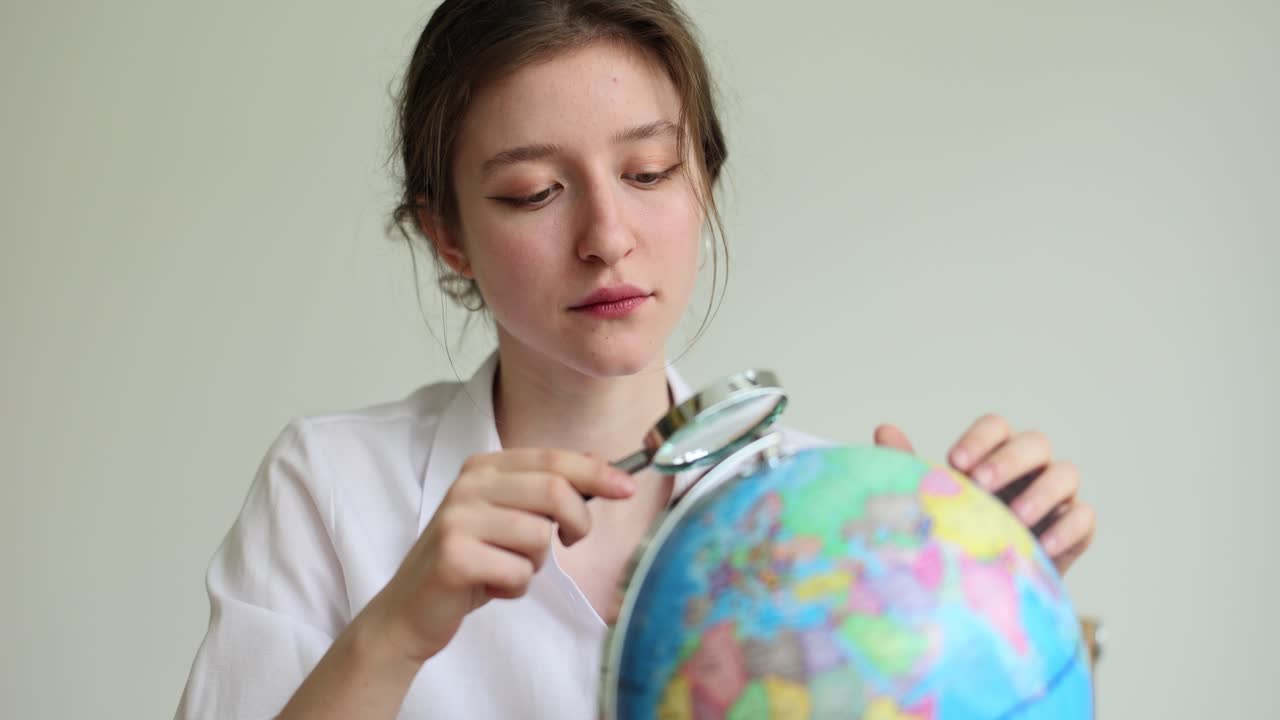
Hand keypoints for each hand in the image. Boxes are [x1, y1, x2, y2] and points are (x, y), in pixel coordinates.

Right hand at [365, 448, 636, 664]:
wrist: (410, 610)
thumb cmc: (470, 562)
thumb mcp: (508, 517)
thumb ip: (545, 489)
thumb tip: (599, 463)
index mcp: (483, 467)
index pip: (552, 460)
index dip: (597, 473)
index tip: (628, 488)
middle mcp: (468, 485)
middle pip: (553, 492)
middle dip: (577, 522)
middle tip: (569, 541)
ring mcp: (457, 519)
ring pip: (539, 536)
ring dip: (536, 563)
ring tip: (508, 567)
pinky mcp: (453, 556)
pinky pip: (518, 571)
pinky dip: (515, 587)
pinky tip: (490, 587)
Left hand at [874, 415, 1094, 573]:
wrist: (980, 591)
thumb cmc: (955, 535)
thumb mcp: (933, 503)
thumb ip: (912, 467)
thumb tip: (884, 430)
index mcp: (994, 455)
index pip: (997, 427)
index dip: (980, 439)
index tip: (954, 462)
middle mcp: (1029, 470)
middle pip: (1035, 443)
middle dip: (1009, 460)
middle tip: (980, 485)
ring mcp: (1057, 497)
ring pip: (1067, 474)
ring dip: (1042, 492)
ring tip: (1014, 518)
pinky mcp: (1076, 530)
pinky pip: (1085, 517)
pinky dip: (1068, 529)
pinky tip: (1042, 546)